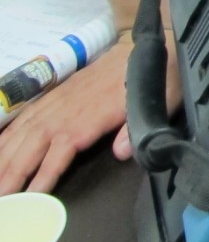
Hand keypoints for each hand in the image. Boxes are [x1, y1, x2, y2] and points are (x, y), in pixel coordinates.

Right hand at [0, 34, 178, 193]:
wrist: (148, 44)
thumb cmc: (158, 77)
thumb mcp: (161, 101)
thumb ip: (139, 129)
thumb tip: (121, 153)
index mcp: (92, 117)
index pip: (62, 150)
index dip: (45, 173)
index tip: (28, 197)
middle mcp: (69, 110)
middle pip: (33, 144)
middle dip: (12, 171)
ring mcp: (60, 100)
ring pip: (25, 131)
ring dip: (5, 156)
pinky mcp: (58, 94)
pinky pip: (27, 115)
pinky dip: (9, 132)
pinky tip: (0, 147)